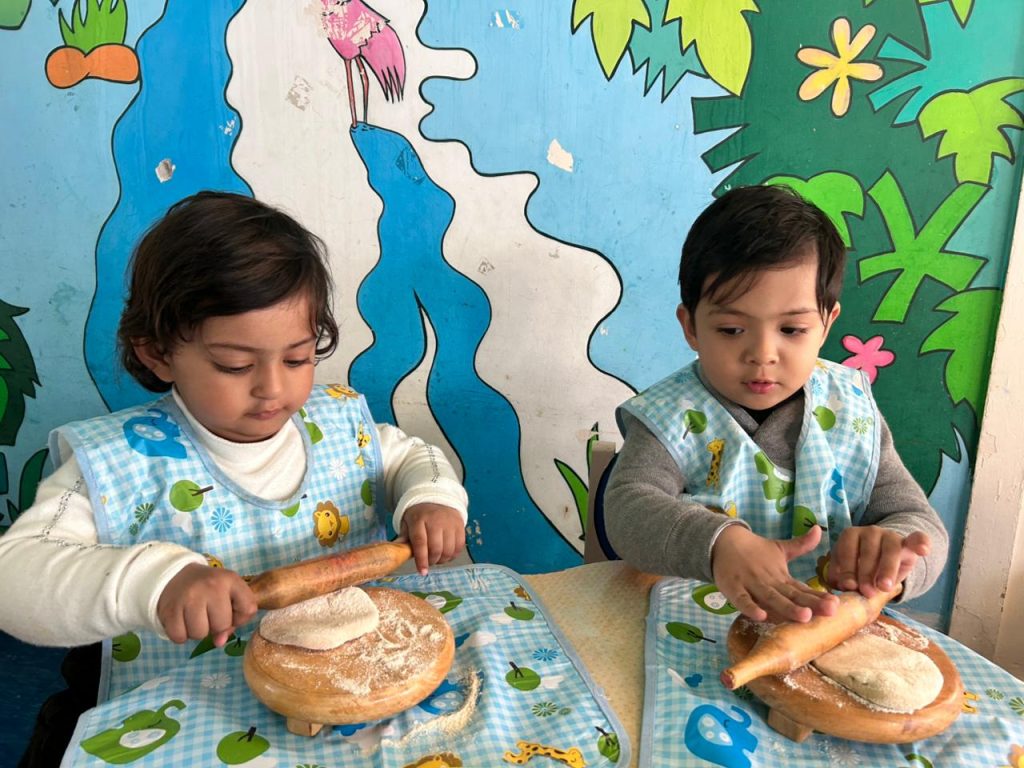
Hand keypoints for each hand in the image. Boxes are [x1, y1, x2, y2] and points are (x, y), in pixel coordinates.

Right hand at [156, 563, 256, 645]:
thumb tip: (219, 642)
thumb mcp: (228, 593)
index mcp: (230, 579)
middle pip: (222, 625)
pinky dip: (181, 635)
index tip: (230, 610)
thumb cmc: (208, 588)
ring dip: (197, 632)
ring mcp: (190, 597)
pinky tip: (182, 621)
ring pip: (200, 634)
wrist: (175, 576)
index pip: (248, 609)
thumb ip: (233, 618)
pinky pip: (180, 637)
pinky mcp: (170, 609)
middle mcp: (211, 585)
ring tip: (194, 617)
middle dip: (216, 626)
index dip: (240, 617)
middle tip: (208, 614)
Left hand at [398, 503, 465, 574]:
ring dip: (442, 560)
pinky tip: (446, 554)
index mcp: (419, 519)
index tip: (422, 572)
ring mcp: (450, 523)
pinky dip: (452, 555)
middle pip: (436, 548)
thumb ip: (403, 538)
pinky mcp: (460, 525)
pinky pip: (459, 547)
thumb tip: (397, 554)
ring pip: (449, 550)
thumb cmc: (419, 515)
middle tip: (428, 562)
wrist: (437, 499)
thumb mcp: (407, 523)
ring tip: (437, 558)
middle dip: (432, 561)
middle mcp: (436, 520)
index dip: (421, 559)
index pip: (420, 542)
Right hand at [711, 524, 838, 622]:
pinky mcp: (733, 588)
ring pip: (771, 598)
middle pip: (791, 595)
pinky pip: (742, 600)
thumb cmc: (753, 550)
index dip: (818, 597)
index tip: (836, 604)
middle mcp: (769, 581)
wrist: (722, 540)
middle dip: (810, 604)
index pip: (802, 589)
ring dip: (787, 607)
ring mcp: (751, 585)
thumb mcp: (779, 548)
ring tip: (804, 616)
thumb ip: (801, 544)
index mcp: (781, 575)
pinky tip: (761, 616)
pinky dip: (750, 608)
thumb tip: (819, 528)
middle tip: (830, 611)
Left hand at [828, 525, 929, 596]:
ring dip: (886, 569)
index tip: (848, 586)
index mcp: (850, 536)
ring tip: (884, 587)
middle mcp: (870, 532)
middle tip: (866, 592)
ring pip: (890, 549)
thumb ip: (844, 578)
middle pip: (868, 551)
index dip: (847, 568)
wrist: (883, 560)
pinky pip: (916, 538)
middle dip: (866, 573)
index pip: (846, 550)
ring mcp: (890, 535)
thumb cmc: (861, 567)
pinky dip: (921, 542)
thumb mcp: (850, 572)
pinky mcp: (908, 542)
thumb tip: (843, 587)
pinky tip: (923, 550)